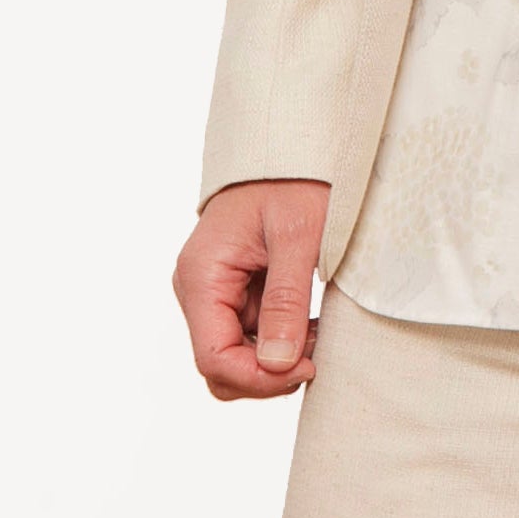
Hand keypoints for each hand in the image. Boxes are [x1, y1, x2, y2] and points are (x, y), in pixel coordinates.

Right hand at [173, 178, 330, 400]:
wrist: (293, 140)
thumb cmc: (295, 177)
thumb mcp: (299, 236)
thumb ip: (285, 301)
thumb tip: (277, 363)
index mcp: (202, 275)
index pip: (214, 358)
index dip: (259, 378)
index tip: (308, 367)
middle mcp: (199, 287)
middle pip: (220, 365)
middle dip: (267, 373)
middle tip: (317, 354)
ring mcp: (215, 289)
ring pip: (236, 354)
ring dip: (276, 357)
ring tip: (319, 334)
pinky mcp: (234, 287)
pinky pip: (249, 332)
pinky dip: (279, 337)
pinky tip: (311, 323)